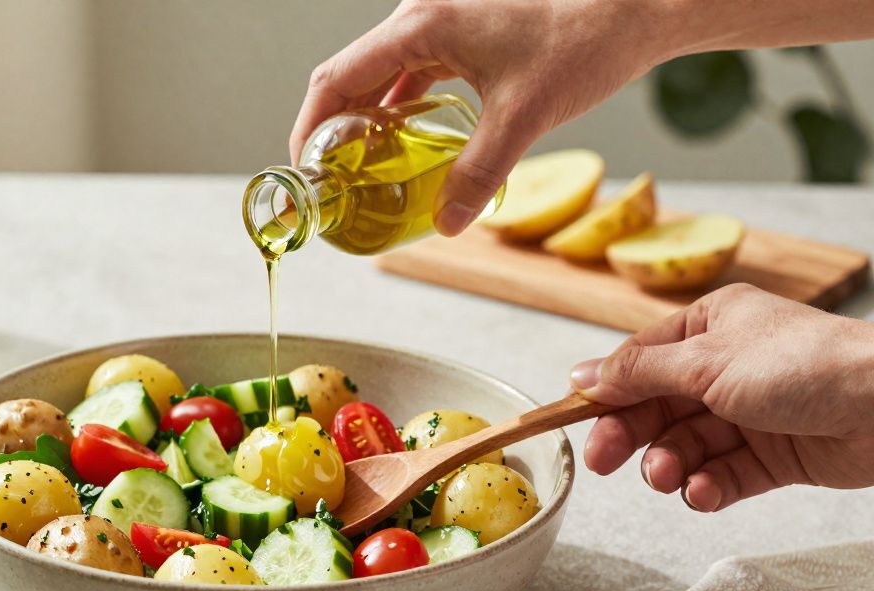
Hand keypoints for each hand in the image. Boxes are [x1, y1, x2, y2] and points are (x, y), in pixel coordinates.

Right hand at [289, 0, 666, 235]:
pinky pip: (410, 71)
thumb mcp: (523, 117)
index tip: (303, 171)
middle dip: (331, 129)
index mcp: (419, 25)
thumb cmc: (583, 41)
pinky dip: (397, 109)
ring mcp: (440, 22)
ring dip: (364, 120)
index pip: (336, 78)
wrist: (633, 8)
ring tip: (358, 170)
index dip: (309, 127)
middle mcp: (420, 16)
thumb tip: (444, 224)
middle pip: (349, 75)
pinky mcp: (461, 32)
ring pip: (379, 75)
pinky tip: (405, 145)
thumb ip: (478, 174)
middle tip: (326, 180)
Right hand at [571, 284, 873, 511]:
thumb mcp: (705, 360)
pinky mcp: (775, 456)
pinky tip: (703, 491)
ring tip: (668, 476)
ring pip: (686, 445)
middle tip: (605, 462)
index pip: (641, 362)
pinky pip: (723, 475)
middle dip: (631, 436)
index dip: (607, 392)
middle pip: (657, 407)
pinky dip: (707, 486)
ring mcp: (751, 414)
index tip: (577, 419)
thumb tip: (581, 375)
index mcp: (711, 327)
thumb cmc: (805, 364)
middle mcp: (727, 368)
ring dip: (669, 464)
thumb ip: (638, 373)